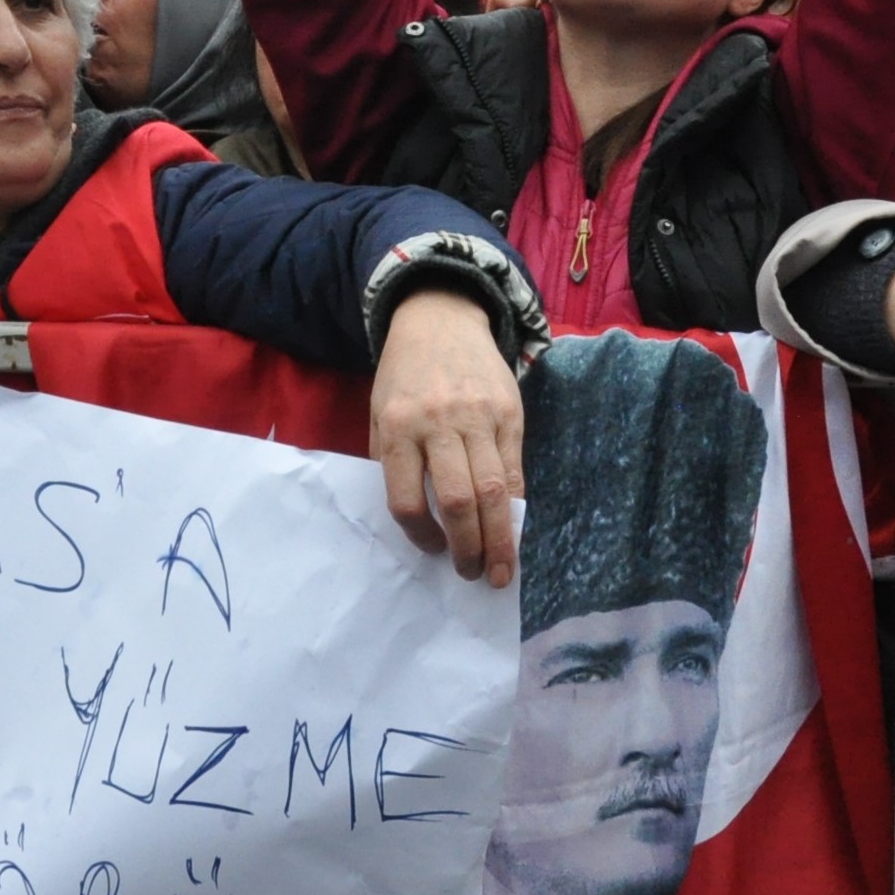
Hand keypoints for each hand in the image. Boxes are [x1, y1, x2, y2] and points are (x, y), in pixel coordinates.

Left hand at [370, 286, 526, 585]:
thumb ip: (393, 461)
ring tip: (499, 571)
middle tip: (471, 576)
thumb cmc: (405, 376)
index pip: (405, 498)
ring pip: (492, 491)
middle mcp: (438, 423)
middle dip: (467, 548)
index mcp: (397, 426)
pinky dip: (514, 506)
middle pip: (456, 501)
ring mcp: (478, 417)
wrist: (441, 318)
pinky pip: (514, 469)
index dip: (419, 535)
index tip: (431, 549)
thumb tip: (417, 521)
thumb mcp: (380, 412)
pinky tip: (512, 528)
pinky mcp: (510, 412)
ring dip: (498, 540)